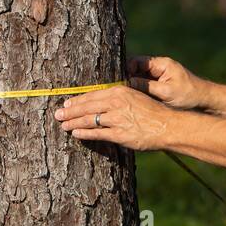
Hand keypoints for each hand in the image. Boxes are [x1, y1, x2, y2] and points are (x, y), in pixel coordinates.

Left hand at [53, 85, 175, 151]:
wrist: (167, 125)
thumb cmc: (153, 112)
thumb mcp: (136, 97)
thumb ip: (119, 99)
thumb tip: (102, 103)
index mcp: (120, 91)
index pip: (92, 95)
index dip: (77, 100)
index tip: (67, 103)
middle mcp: (116, 103)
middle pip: (87, 106)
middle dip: (70, 111)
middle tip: (58, 114)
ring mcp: (117, 118)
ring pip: (89, 119)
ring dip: (73, 122)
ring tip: (63, 125)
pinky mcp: (119, 133)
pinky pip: (97, 133)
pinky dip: (84, 133)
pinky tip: (76, 133)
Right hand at [126, 55, 208, 109]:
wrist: (205, 101)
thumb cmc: (189, 95)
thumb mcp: (166, 92)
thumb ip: (146, 86)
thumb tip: (125, 83)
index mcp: (161, 64)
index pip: (137, 61)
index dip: (125, 69)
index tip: (118, 80)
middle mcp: (159, 67)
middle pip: (135, 68)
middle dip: (125, 78)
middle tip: (115, 89)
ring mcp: (159, 76)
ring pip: (138, 77)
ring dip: (131, 85)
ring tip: (120, 95)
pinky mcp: (159, 85)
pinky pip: (144, 85)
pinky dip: (137, 90)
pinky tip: (130, 99)